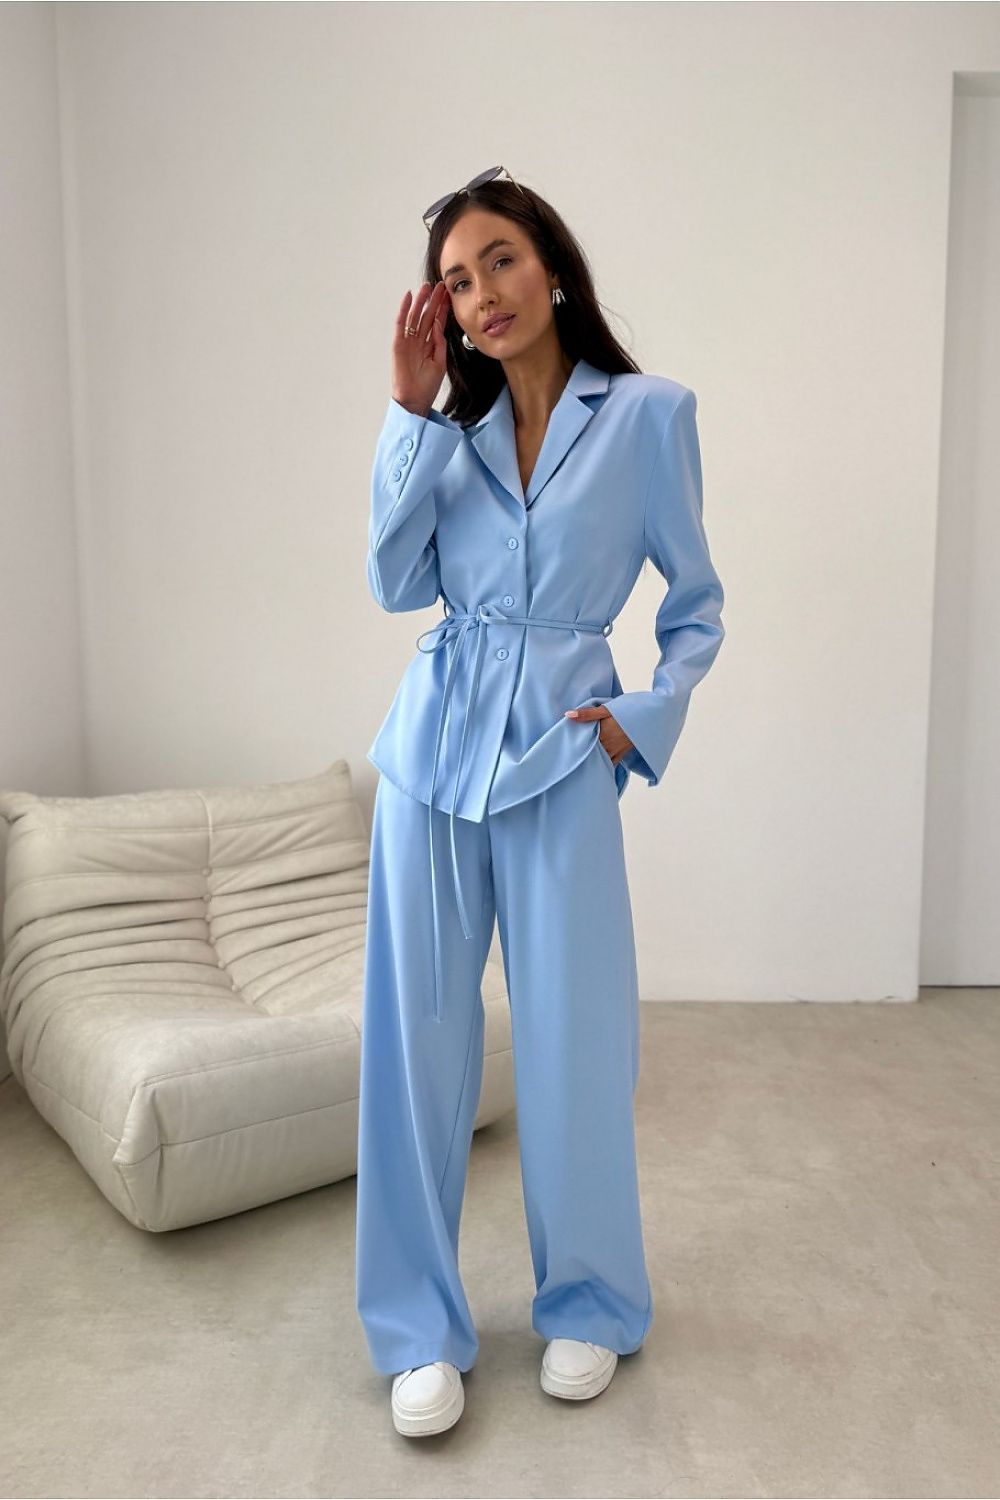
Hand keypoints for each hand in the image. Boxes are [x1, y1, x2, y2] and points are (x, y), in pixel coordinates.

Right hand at [391, 281, 450, 415]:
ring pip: (415, 316)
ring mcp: (408, 341)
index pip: (436, 322)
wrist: (414, 400)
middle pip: (427, 316)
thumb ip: (440, 343)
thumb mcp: (439, 362)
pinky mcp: (398, 344)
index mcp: (429, 345)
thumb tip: (441, 324)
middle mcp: (418, 341)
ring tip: (427, 287)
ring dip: (420, 301)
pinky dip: (404, 310)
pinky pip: (401, 324)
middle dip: (433, 300)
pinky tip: (409, 297)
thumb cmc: (427, 386)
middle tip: (440, 285)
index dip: (442, 309)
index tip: (448, 295)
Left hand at [563, 704, 633, 765]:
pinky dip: (604, 765)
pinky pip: (611, 763)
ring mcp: (615, 751)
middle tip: (569, 761)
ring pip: (600, 760)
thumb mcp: (606, 709)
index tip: (566, 751)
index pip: (584, 745)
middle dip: (582, 757)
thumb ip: (587, 714)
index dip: (574, 748)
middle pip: (591, 754)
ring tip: (581, 767)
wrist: (648, 717)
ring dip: (592, 762)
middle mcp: (607, 746)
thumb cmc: (626, 710)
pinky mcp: (622, 753)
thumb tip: (567, 714)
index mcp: (601, 735)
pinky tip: (598, 769)